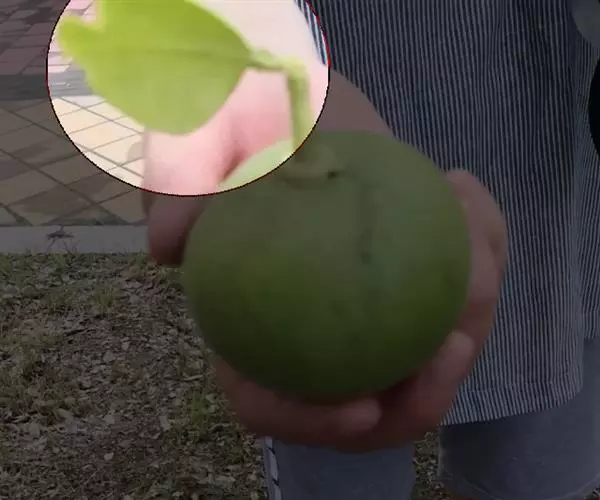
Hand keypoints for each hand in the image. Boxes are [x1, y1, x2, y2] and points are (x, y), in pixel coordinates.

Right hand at [142, 35, 506, 451]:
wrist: (297, 107)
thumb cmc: (243, 137)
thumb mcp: (202, 155)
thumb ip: (181, 193)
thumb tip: (166, 245)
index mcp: (258, 331)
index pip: (272, 402)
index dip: (313, 424)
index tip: (362, 408)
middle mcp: (320, 336)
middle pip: (378, 400)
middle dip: (427, 390)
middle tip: (454, 339)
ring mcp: (376, 312)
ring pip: (433, 346)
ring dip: (471, 309)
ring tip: (478, 246)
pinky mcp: (418, 277)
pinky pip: (460, 278)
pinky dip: (478, 242)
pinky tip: (465, 187)